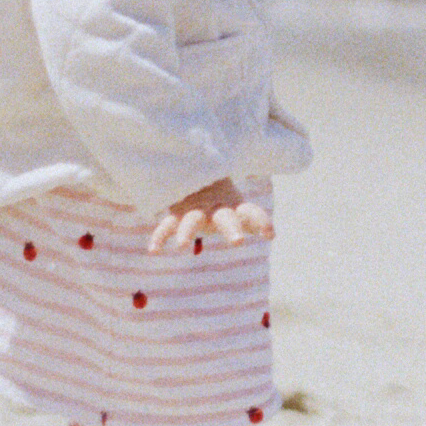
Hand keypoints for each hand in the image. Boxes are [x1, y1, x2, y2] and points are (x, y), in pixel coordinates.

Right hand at [148, 177, 273, 253]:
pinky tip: (153, 251)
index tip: (270, 235)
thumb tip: (272, 234)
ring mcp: (194, 211)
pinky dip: (159, 237)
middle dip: (231, 229)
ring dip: (187, 233)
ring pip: (191, 221)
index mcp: (233, 207)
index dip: (261, 222)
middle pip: (225, 218)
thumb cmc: (222, 200)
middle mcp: (215, 209)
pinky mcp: (176, 215)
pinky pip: (166, 226)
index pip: (251, 212)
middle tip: (239, 242)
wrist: (195, 174)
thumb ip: (254, 221)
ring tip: (182, 248)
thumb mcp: (238, 208)